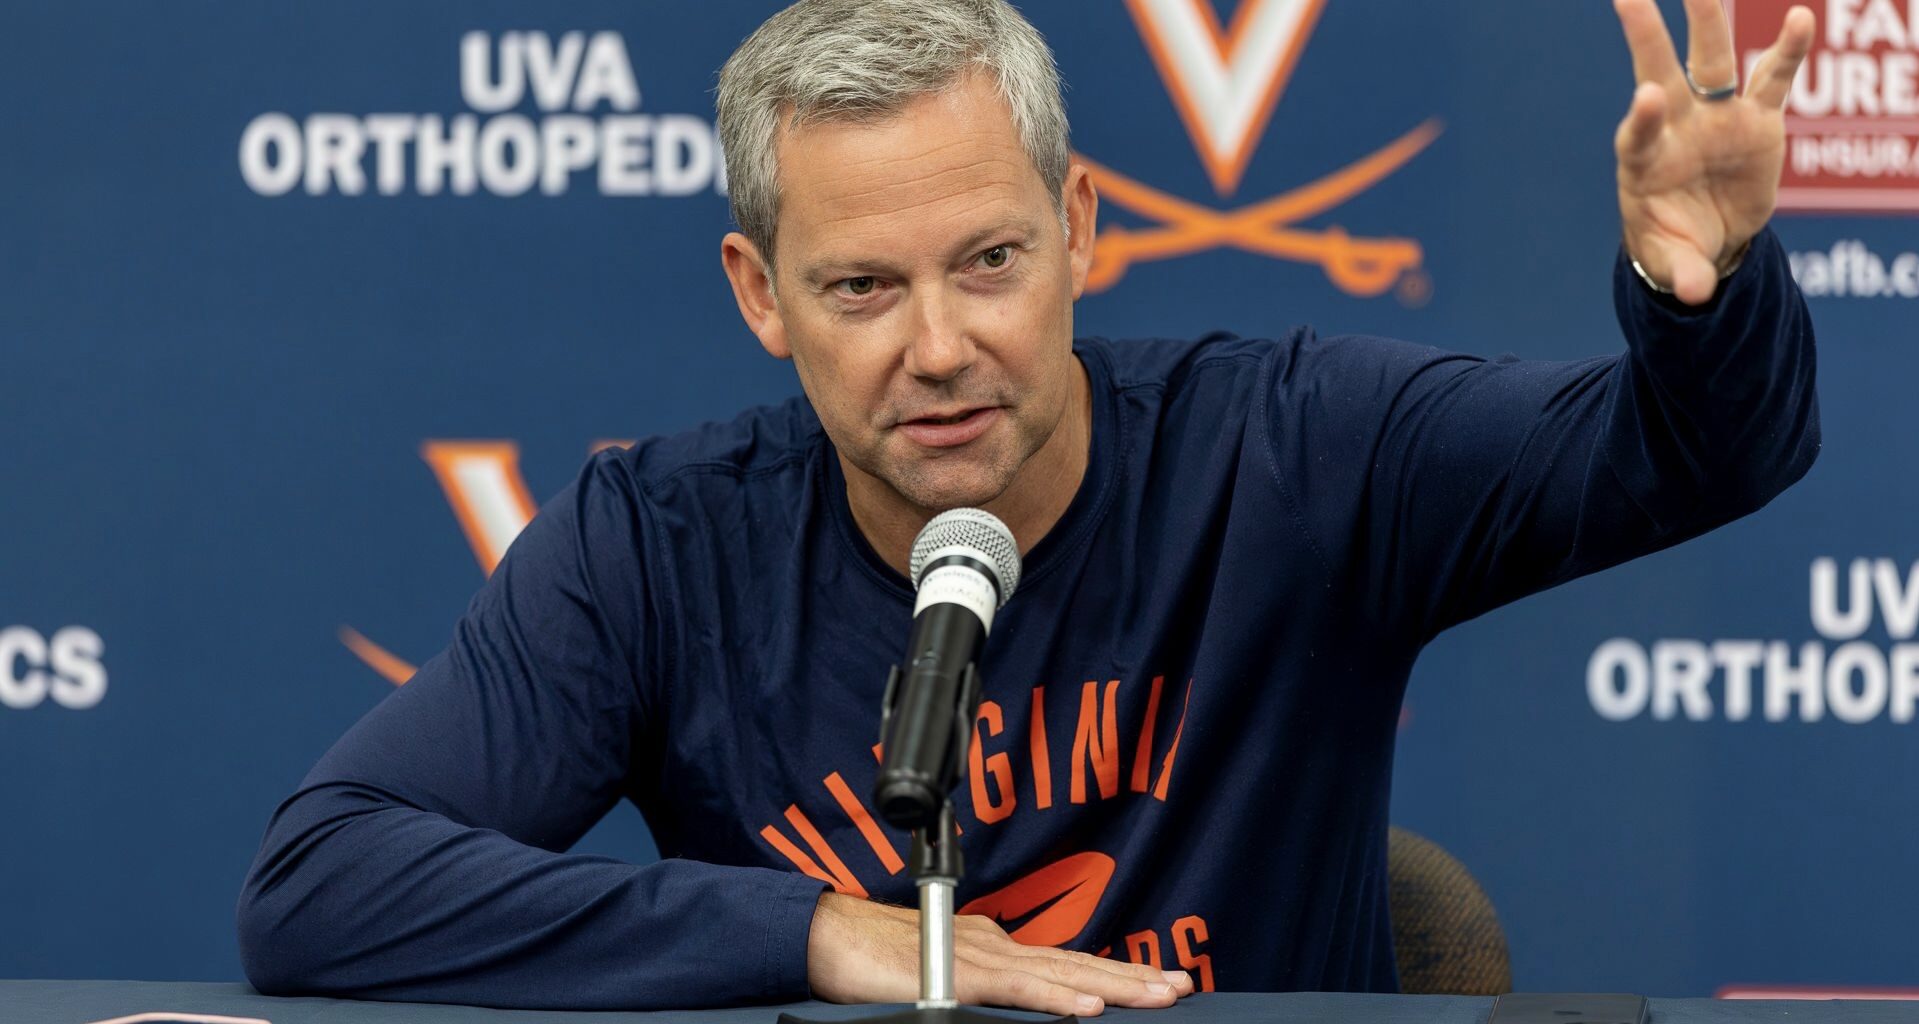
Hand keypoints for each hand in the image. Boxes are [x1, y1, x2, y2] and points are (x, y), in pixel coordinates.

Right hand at [806, 891, 1195, 1014]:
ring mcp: (980, 957)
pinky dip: (1056, 997)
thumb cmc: (871, 958)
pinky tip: (1088, 1007)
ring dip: (1113, 986)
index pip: (1065, 961)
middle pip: (1076, 962)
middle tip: (1182, 985)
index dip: (1112, 972)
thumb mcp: (940, 975)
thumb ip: (979, 988)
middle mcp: (996, 944)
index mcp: (993, 946)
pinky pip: (1017, 989)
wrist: (825, 937)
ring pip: (1060, 973)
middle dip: (1133, 976)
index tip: (1156, 982)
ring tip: (1158, 995)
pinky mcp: (958, 974)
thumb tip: (1016, 1008)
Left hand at [1611, 0, 1814, 304]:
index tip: (1647, 97)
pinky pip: (1772, 79)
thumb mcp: (1674, 264)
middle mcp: (1677, 128)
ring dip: (1709, 19)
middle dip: (1644, 36)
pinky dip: (1787, 51)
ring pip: (1713, 61)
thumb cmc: (1676, 244)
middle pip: (1660, 74)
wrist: (1707, 237)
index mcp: (1644, 163)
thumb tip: (1693, 294)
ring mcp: (1716, 117)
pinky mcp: (1756, 118)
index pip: (1638, 134)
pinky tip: (1799, 19)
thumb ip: (1681, 273)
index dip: (1642, 117)